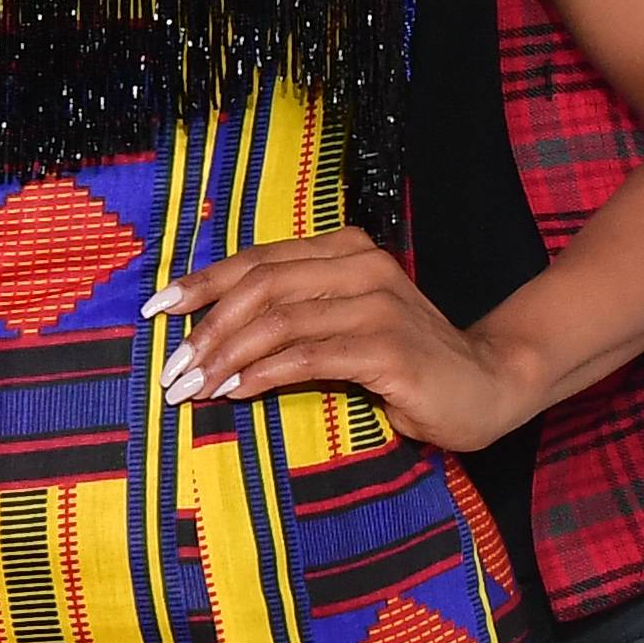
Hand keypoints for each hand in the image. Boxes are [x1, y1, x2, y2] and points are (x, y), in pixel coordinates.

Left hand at [150, 230, 532, 455]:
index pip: (258, 259)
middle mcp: (362, 266)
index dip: (202, 282)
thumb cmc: (406, 362)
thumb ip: (294, 317)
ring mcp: (378, 304)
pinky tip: (236, 393)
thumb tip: (210, 337)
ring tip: (194, 388)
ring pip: (279, 320)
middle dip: (206, 328)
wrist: (487, 385)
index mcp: (346, 250)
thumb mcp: (343, 326)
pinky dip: (264, 374)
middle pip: (261, 285)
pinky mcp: (389, 347)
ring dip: (226, 356)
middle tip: (173, 370)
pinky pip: (309, 357)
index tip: (156, 311)